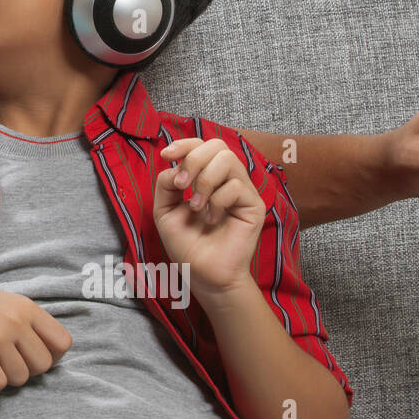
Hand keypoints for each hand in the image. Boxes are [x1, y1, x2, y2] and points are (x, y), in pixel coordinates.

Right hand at [0, 284, 71, 393]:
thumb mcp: (2, 304)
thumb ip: (28, 322)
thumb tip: (55, 353)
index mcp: (25, 306)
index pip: (63, 343)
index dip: (50, 355)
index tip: (31, 355)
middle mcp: (13, 320)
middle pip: (43, 366)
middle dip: (26, 369)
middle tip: (6, 361)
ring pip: (21, 378)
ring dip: (6, 377)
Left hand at [155, 138, 265, 301]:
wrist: (201, 274)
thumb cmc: (186, 244)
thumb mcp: (164, 210)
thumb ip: (166, 183)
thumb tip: (174, 164)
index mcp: (206, 177)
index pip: (202, 145)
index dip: (184, 144)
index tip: (166, 155)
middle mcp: (226, 180)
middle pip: (217, 144)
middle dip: (193, 160)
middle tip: (182, 185)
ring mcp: (242, 191)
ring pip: (227, 160)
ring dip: (204, 181)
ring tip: (196, 207)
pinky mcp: (254, 205)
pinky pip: (236, 186)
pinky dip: (217, 201)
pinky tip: (212, 219)